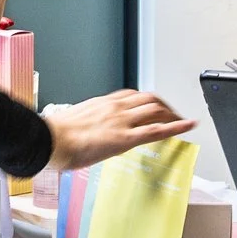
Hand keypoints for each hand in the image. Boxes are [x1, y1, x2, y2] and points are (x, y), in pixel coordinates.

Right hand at [44, 90, 194, 171]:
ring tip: (182, 122)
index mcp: (101, 104)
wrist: (47, 141)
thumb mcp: (72, 124)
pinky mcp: (125, 138)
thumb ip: (84, 125)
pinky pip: (157, 130)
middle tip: (173, 115)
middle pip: (148, 100)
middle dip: (165, 106)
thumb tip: (82, 135)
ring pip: (156, 110)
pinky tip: (188, 126)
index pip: (131, 96)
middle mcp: (114, 108)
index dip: (146, 102)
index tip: (153, 106)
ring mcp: (121, 122)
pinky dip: (177, 126)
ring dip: (173, 114)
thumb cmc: (53, 136)